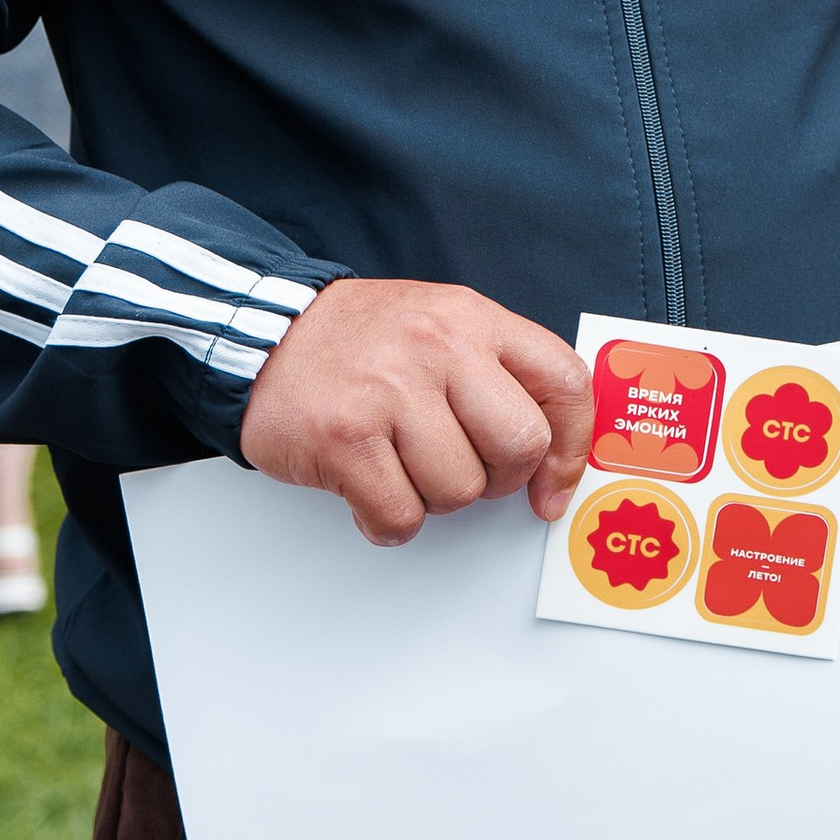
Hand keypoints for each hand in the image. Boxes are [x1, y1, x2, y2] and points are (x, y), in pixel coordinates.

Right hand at [238, 279, 590, 547]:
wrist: (267, 335)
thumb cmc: (363, 343)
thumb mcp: (444, 326)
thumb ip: (501, 374)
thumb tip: (553, 456)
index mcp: (473, 319)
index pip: (564, 382)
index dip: (572, 447)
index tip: (553, 484)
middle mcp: (438, 346)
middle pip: (520, 446)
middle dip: (499, 478)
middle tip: (464, 469)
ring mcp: (389, 391)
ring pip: (460, 491)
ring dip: (433, 498)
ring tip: (402, 464)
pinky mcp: (344, 438)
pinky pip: (400, 516)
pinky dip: (388, 521)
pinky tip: (371, 488)